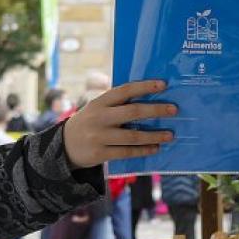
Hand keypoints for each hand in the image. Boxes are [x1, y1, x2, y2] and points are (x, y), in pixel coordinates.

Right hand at [62, 80, 176, 168]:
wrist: (64, 146)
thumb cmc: (89, 123)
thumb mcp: (96, 108)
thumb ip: (116, 103)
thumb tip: (147, 96)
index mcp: (100, 102)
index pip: (125, 90)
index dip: (145, 86)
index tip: (164, 84)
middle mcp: (100, 117)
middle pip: (133, 112)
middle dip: (156, 110)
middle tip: (174, 110)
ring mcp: (99, 136)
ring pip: (133, 136)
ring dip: (154, 135)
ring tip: (170, 135)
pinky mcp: (100, 153)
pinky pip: (127, 152)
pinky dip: (143, 150)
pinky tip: (155, 148)